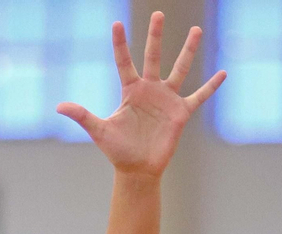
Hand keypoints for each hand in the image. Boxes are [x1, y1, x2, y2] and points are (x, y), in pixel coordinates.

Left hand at [58, 13, 225, 178]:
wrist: (137, 169)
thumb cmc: (117, 150)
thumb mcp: (99, 131)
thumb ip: (82, 116)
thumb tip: (59, 107)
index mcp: (130, 90)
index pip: (124, 61)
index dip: (120, 43)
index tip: (116, 23)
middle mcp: (149, 90)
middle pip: (153, 56)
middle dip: (155, 35)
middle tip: (158, 13)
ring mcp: (167, 99)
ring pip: (180, 69)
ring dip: (188, 50)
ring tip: (196, 29)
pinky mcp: (181, 113)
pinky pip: (199, 96)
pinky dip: (210, 86)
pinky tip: (223, 73)